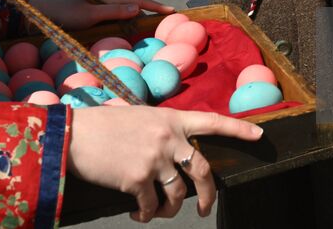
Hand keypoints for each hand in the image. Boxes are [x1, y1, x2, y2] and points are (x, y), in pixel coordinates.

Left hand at [33, 0, 173, 32]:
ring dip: (141, 18)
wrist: (45, 15)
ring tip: (155, 26)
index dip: (156, 6)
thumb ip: (113, 11)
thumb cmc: (66, 15)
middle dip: (153, 10)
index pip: (139, 1)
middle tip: (169, 19)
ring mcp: (103, 10)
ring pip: (128, 13)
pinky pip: (119, 21)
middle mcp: (108, 3)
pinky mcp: (97, 19)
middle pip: (136, 5)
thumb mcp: (90, 14)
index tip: (172, 11)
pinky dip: (129, 24)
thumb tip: (138, 9)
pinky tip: (131, 33)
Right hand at [67, 106, 262, 221]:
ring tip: (154, 212)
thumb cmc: (101, 126)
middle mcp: (168, 138)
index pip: (212, 121)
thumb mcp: (137, 118)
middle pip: (203, 170)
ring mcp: (155, 159)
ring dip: (168, 210)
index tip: (260, 136)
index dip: (238, 130)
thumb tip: (170, 152)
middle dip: (208, 195)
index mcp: (171, 119)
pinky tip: (136, 213)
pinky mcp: (138, 179)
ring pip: (177, 195)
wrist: (72, 136)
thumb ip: (160, 131)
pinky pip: (150, 206)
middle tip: (205, 208)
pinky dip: (144, 214)